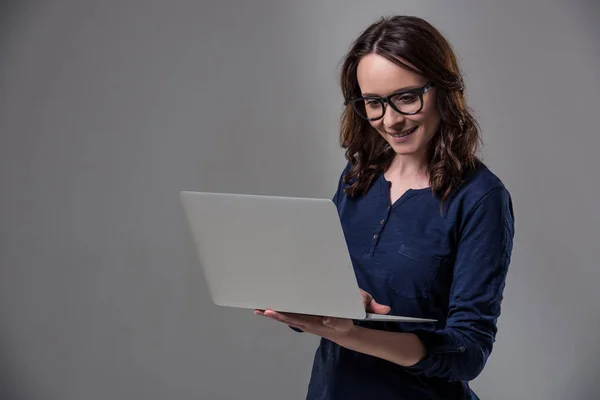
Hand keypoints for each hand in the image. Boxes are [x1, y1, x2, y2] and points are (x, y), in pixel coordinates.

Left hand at [254, 289, 390, 338]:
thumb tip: (384, 309)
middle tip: (267, 309)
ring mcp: (306, 321)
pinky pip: (286, 315)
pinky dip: (274, 313)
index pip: (319, 318)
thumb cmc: (351, 312)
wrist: (345, 330)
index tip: (300, 314)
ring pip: (288, 317)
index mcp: (329, 318)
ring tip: (258, 309)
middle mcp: (315, 321)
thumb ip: (371, 305)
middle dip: (282, 314)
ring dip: (273, 313)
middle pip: (296, 318)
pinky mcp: (301, 319)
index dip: (307, 318)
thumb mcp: (364, 307)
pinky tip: (262, 309)